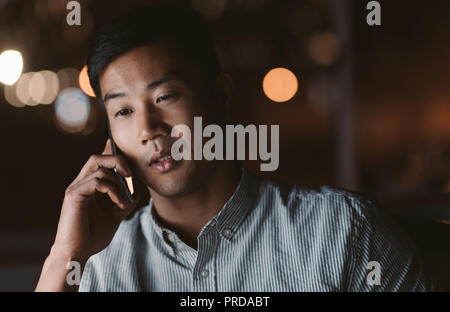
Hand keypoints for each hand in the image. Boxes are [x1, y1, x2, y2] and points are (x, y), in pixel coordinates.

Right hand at [51, 139, 140, 261]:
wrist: (77, 253)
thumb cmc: (92, 236)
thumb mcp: (114, 217)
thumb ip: (124, 203)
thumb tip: (137, 193)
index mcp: (88, 186)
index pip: (98, 161)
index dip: (109, 151)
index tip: (121, 146)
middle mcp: (80, 183)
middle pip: (97, 157)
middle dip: (117, 160)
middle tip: (130, 174)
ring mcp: (75, 188)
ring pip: (98, 167)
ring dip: (118, 182)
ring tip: (124, 200)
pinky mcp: (73, 195)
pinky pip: (96, 182)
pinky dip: (112, 190)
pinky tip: (119, 203)